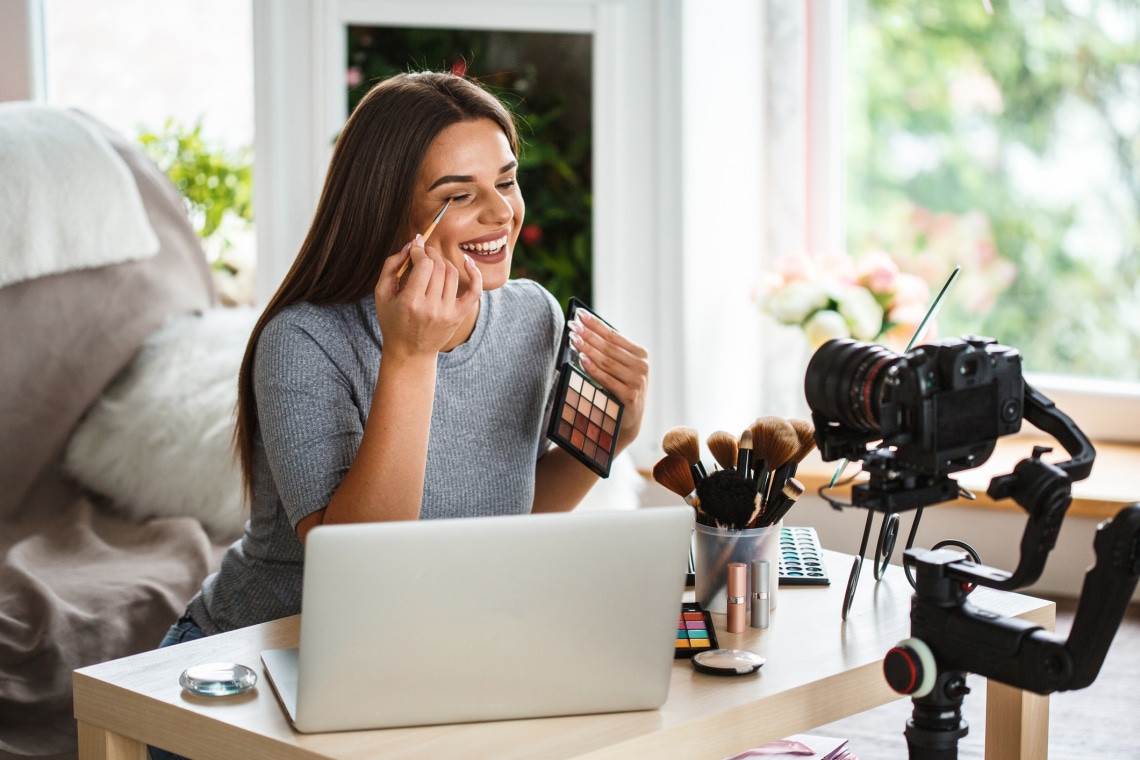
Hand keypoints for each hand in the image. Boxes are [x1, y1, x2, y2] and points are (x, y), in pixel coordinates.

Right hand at [373, 234, 482, 358]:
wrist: (409, 351)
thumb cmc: (392, 320)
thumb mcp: (382, 293)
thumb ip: (391, 265)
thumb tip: (411, 244)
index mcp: (410, 302)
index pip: (424, 264)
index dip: (420, 251)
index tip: (415, 247)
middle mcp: (431, 308)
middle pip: (438, 266)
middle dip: (430, 253)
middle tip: (423, 251)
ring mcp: (447, 313)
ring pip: (452, 274)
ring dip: (443, 261)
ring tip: (434, 261)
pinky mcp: (458, 316)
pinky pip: (474, 290)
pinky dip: (474, 273)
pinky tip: (467, 261)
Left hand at [569, 310, 648, 447]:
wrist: (628, 421)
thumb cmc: (619, 390)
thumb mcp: (618, 368)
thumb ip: (608, 351)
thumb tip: (583, 330)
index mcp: (640, 354)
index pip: (614, 335)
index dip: (596, 324)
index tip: (579, 314)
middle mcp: (642, 366)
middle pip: (609, 346)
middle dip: (588, 334)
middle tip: (572, 325)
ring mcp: (638, 381)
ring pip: (607, 361)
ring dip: (588, 348)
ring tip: (573, 339)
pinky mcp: (630, 396)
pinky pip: (607, 379)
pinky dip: (593, 368)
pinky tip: (582, 358)